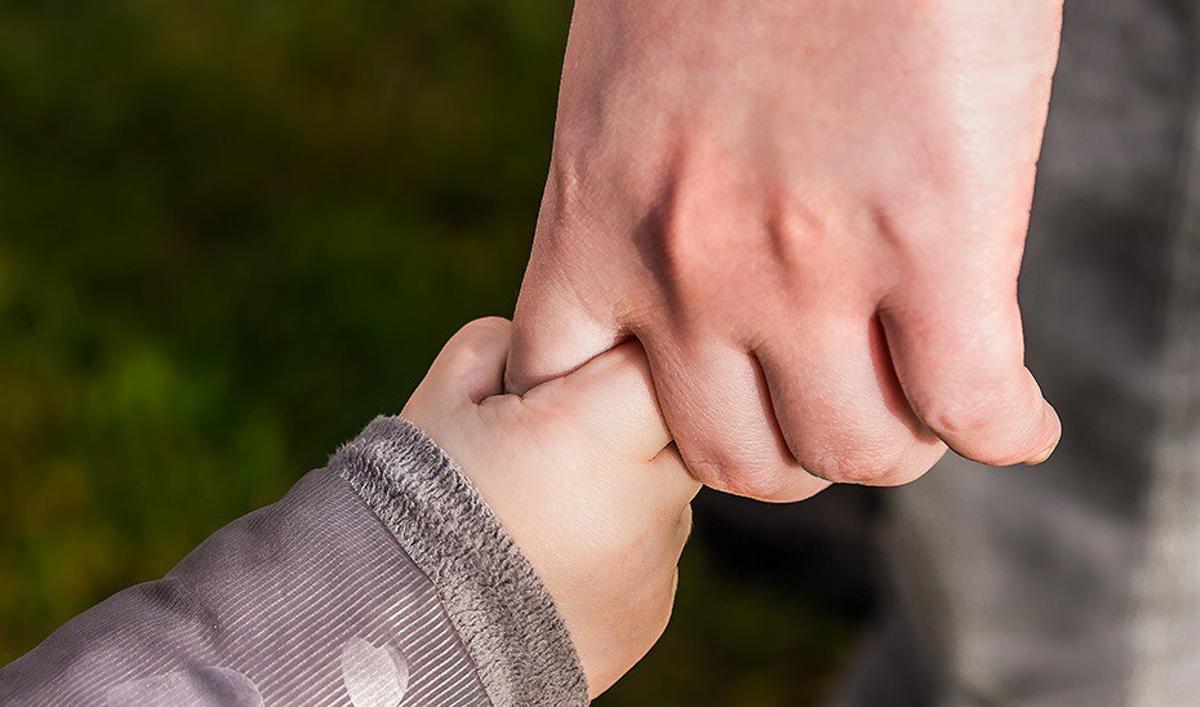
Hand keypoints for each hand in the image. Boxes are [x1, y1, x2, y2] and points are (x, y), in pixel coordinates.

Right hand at [402, 318, 698, 697]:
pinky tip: (552, 555)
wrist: (403, 643)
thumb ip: (505, 347)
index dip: (614, 355)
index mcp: (592, 434)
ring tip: (544, 508)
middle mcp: (642, 501)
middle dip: (629, 418)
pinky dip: (617, 542)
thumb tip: (549, 342)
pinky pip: (652, 549)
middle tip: (560, 438)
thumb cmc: (413, 508)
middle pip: (678, 425)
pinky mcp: (651, 610)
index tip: (574, 374)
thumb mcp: (441, 401)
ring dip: (625, 483)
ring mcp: (654, 563)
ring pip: (667, 490)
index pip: (654, 359)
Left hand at [508, 0, 1063, 500]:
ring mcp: (805, 265)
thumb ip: (642, 193)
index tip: (690, 406)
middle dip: (787, 450)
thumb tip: (688, 270)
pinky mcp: (932, 237)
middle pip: (732, 457)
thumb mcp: (625, 87)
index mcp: (597, 217)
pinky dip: (1003, 431)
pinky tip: (1015, 417)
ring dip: (893, 443)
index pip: (571, 398)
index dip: (632, 429)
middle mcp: (685, 267)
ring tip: (923, 406)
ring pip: (850, 452)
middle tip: (833, 407)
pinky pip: (968, 405)